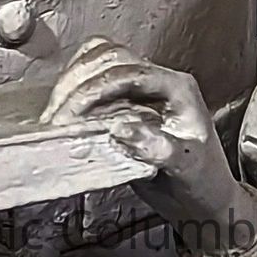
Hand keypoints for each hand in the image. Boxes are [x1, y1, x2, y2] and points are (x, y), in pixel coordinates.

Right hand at [43, 41, 239, 228]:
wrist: (202, 198)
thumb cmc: (201, 182)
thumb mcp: (186, 167)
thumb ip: (158, 148)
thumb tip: (120, 128)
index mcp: (178, 89)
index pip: (134, 74)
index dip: (99, 88)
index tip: (73, 112)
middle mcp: (158, 81)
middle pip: (112, 59)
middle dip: (79, 83)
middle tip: (57, 116)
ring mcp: (139, 88)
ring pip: (100, 61)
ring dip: (72, 81)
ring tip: (54, 113)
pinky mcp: (122, 100)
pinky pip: (94, 79)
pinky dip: (74, 88)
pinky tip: (61, 110)